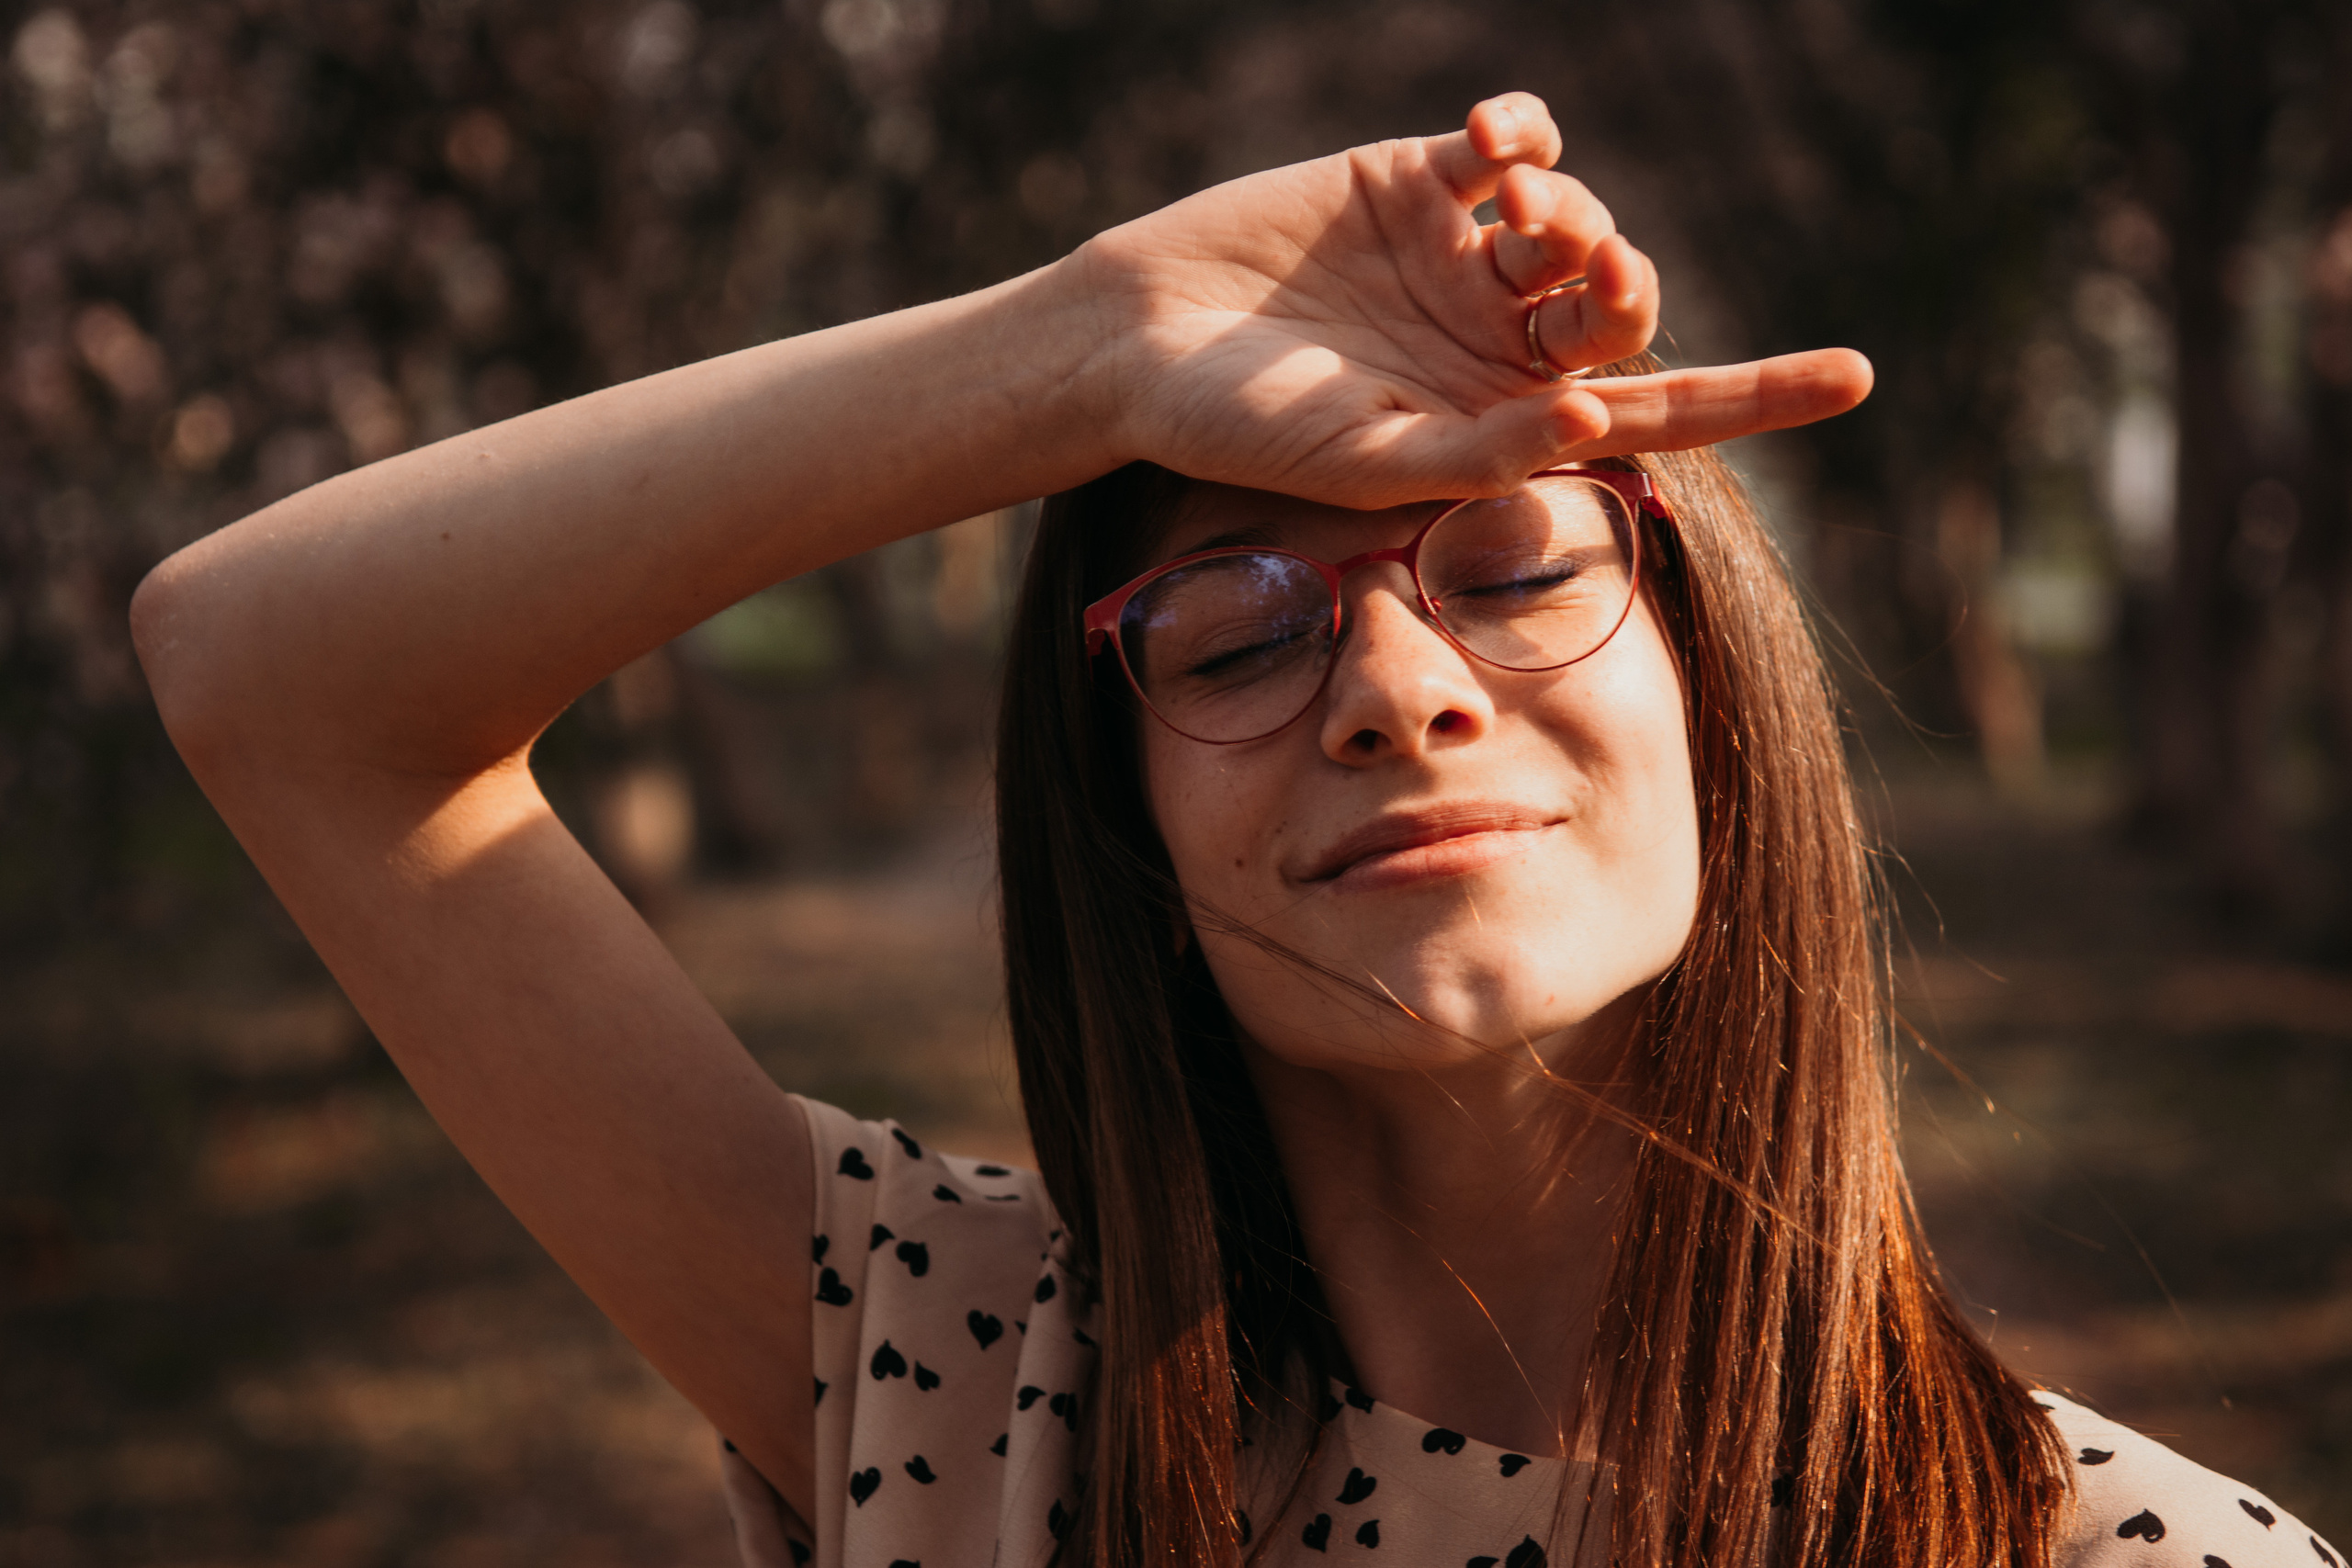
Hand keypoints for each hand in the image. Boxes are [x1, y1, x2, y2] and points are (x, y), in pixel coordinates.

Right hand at [1070, 93, 1871, 507]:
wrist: (1134, 343)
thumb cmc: (1240, 432)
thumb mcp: (1366, 463)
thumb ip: (1484, 450)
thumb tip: (1598, 414)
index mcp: (1506, 425)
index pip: (1658, 412)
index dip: (1759, 394)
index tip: (1856, 375)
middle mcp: (1498, 345)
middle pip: (1625, 306)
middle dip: (1626, 285)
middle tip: (1586, 276)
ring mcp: (1463, 260)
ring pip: (1578, 220)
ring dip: (1572, 213)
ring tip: (1511, 215)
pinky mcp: (1416, 183)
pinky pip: (1512, 144)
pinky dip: (1525, 134)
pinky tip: (1495, 147)